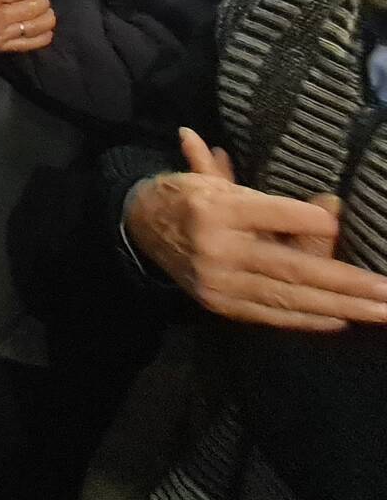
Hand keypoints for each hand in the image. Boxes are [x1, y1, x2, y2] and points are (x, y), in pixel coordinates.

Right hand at [125, 128, 386, 331]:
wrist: (138, 226)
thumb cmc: (189, 196)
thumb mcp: (220, 180)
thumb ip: (267, 193)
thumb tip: (329, 204)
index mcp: (216, 207)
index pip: (273, 214)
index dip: (310, 220)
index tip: (340, 219)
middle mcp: (217, 248)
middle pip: (293, 267)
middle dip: (348, 282)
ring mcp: (219, 282)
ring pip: (290, 297)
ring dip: (343, 306)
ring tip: (381, 310)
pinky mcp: (220, 304)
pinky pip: (273, 314)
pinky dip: (310, 318)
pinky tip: (343, 319)